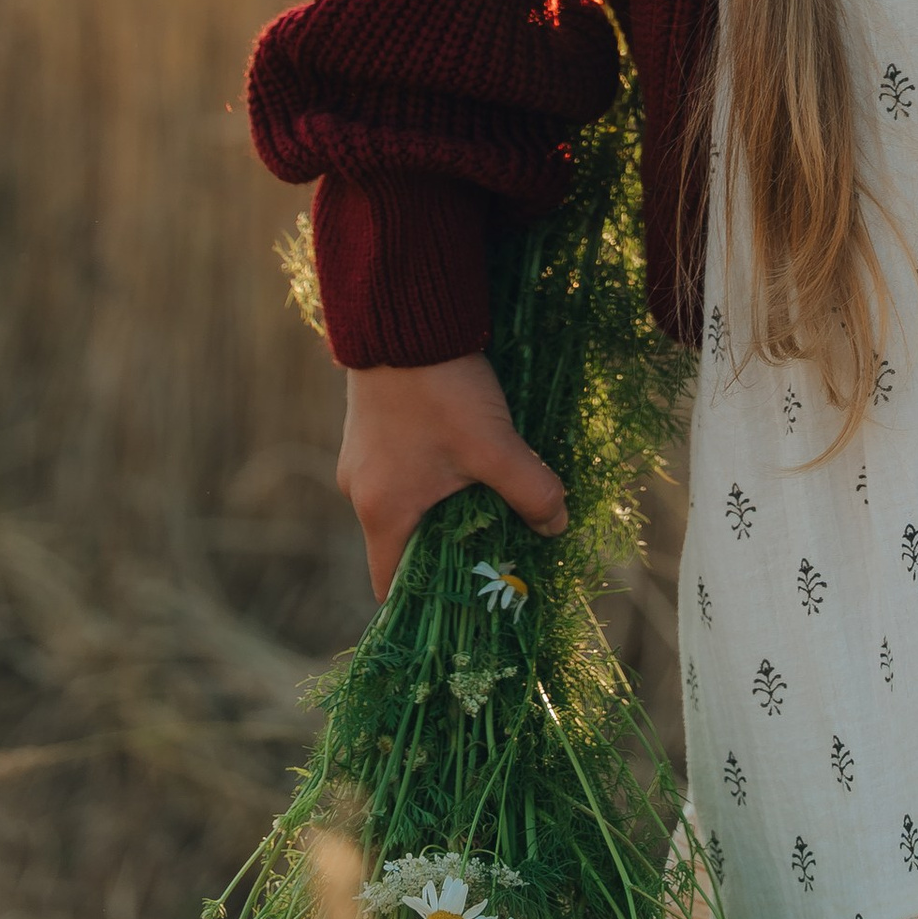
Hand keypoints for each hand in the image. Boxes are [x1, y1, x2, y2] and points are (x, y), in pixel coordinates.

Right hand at [337, 352, 568, 603]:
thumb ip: (531, 491)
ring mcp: (362, 459)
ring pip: (407, 504)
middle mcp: (360, 493)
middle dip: (449, 551)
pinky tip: (466, 455)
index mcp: (381, 512)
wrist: (402, 317)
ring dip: (444, 507)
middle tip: (495, 547)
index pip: (392, 586)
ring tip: (489, 497)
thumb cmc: (441, 389)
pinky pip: (403, 471)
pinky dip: (433, 475)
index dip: (428, 601)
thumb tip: (556, 527)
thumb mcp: (494, 445)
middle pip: (405, 545)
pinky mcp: (372, 429)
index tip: (469, 600)